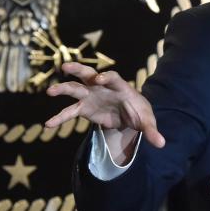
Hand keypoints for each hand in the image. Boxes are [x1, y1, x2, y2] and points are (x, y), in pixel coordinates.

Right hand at [45, 62, 164, 158]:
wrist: (129, 115)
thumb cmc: (139, 113)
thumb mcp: (146, 122)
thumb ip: (152, 131)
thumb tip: (162, 143)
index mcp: (119, 86)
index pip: (112, 77)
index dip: (105, 77)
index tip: (98, 79)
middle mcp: (102, 87)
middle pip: (89, 74)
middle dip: (78, 70)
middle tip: (66, 67)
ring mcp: (91, 95)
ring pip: (75, 88)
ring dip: (62, 88)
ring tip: (49, 91)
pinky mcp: (84, 108)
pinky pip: (70, 111)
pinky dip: (59, 118)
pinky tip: (48, 125)